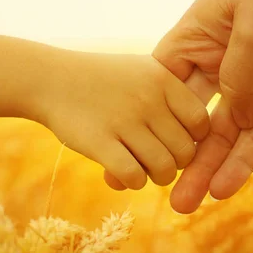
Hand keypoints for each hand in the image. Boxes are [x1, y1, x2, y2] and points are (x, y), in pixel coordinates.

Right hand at [35, 52, 209, 188]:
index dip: (193, 140)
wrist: (51, 79)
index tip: (176, 141)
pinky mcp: (100, 143)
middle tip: (159, 160)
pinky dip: (134, 181)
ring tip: (143, 169)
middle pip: (185, 151)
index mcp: (163, 79)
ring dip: (156, 177)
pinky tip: (123, 173)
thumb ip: (173, 96)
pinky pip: (134, 177)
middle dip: (175, 164)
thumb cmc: (102, 80)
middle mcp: (148, 99)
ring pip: (164, 169)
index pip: (201, 123)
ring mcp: (124, 121)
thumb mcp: (143, 70)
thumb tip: (201, 135)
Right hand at [154, 0, 252, 212]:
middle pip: (189, 115)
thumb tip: (233, 123)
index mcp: (202, 34)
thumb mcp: (251, 29)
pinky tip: (221, 190)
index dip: (145, 112)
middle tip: (152, 186)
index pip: (164, 78)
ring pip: (223, 135)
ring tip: (182, 205)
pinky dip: (241, 163)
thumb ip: (235, 80)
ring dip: (204, 168)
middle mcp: (223, 63)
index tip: (126, 144)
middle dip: (173, 149)